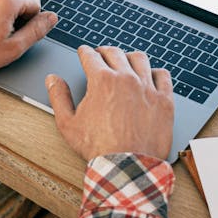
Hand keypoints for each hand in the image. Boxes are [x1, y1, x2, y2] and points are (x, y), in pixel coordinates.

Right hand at [46, 46, 174, 160]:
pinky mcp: (164, 100)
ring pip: (140, 59)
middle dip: (105, 51)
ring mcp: (147, 88)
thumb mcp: (68, 124)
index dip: (85, 52)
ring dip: (130, 57)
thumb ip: (58, 97)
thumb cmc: (98, 148)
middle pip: (115, 53)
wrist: (127, 166)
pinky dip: (155, 73)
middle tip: (101, 55)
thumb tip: (53, 80)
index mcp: (101, 80)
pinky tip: (151, 76)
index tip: (84, 52)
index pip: (91, 56)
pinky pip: (163, 76)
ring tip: (126, 61)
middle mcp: (126, 78)